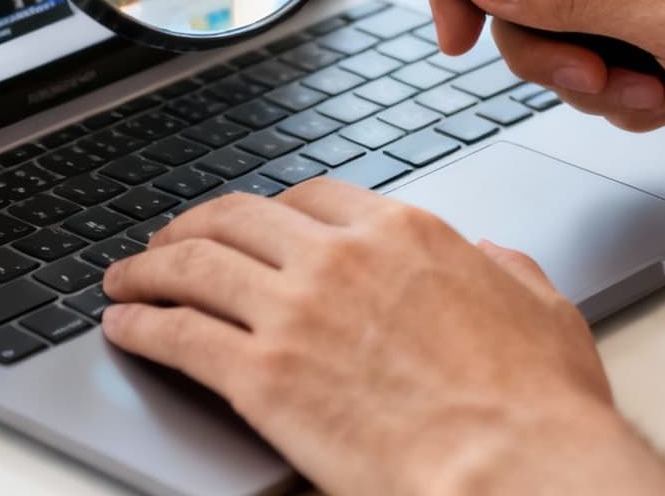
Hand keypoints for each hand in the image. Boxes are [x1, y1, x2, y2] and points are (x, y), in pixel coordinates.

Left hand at [101, 180, 664, 494]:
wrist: (513, 467)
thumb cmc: (537, 407)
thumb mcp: (542, 310)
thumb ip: (508, 271)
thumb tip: (495, 258)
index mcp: (402, 232)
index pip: (312, 197)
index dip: (270, 209)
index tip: (250, 224)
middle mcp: (338, 257)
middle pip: (236, 218)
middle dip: (191, 226)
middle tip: (167, 242)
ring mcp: (293, 311)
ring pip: (192, 265)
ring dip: (146, 269)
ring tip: (123, 280)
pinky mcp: (260, 374)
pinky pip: (177, 334)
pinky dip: (139, 325)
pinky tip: (122, 327)